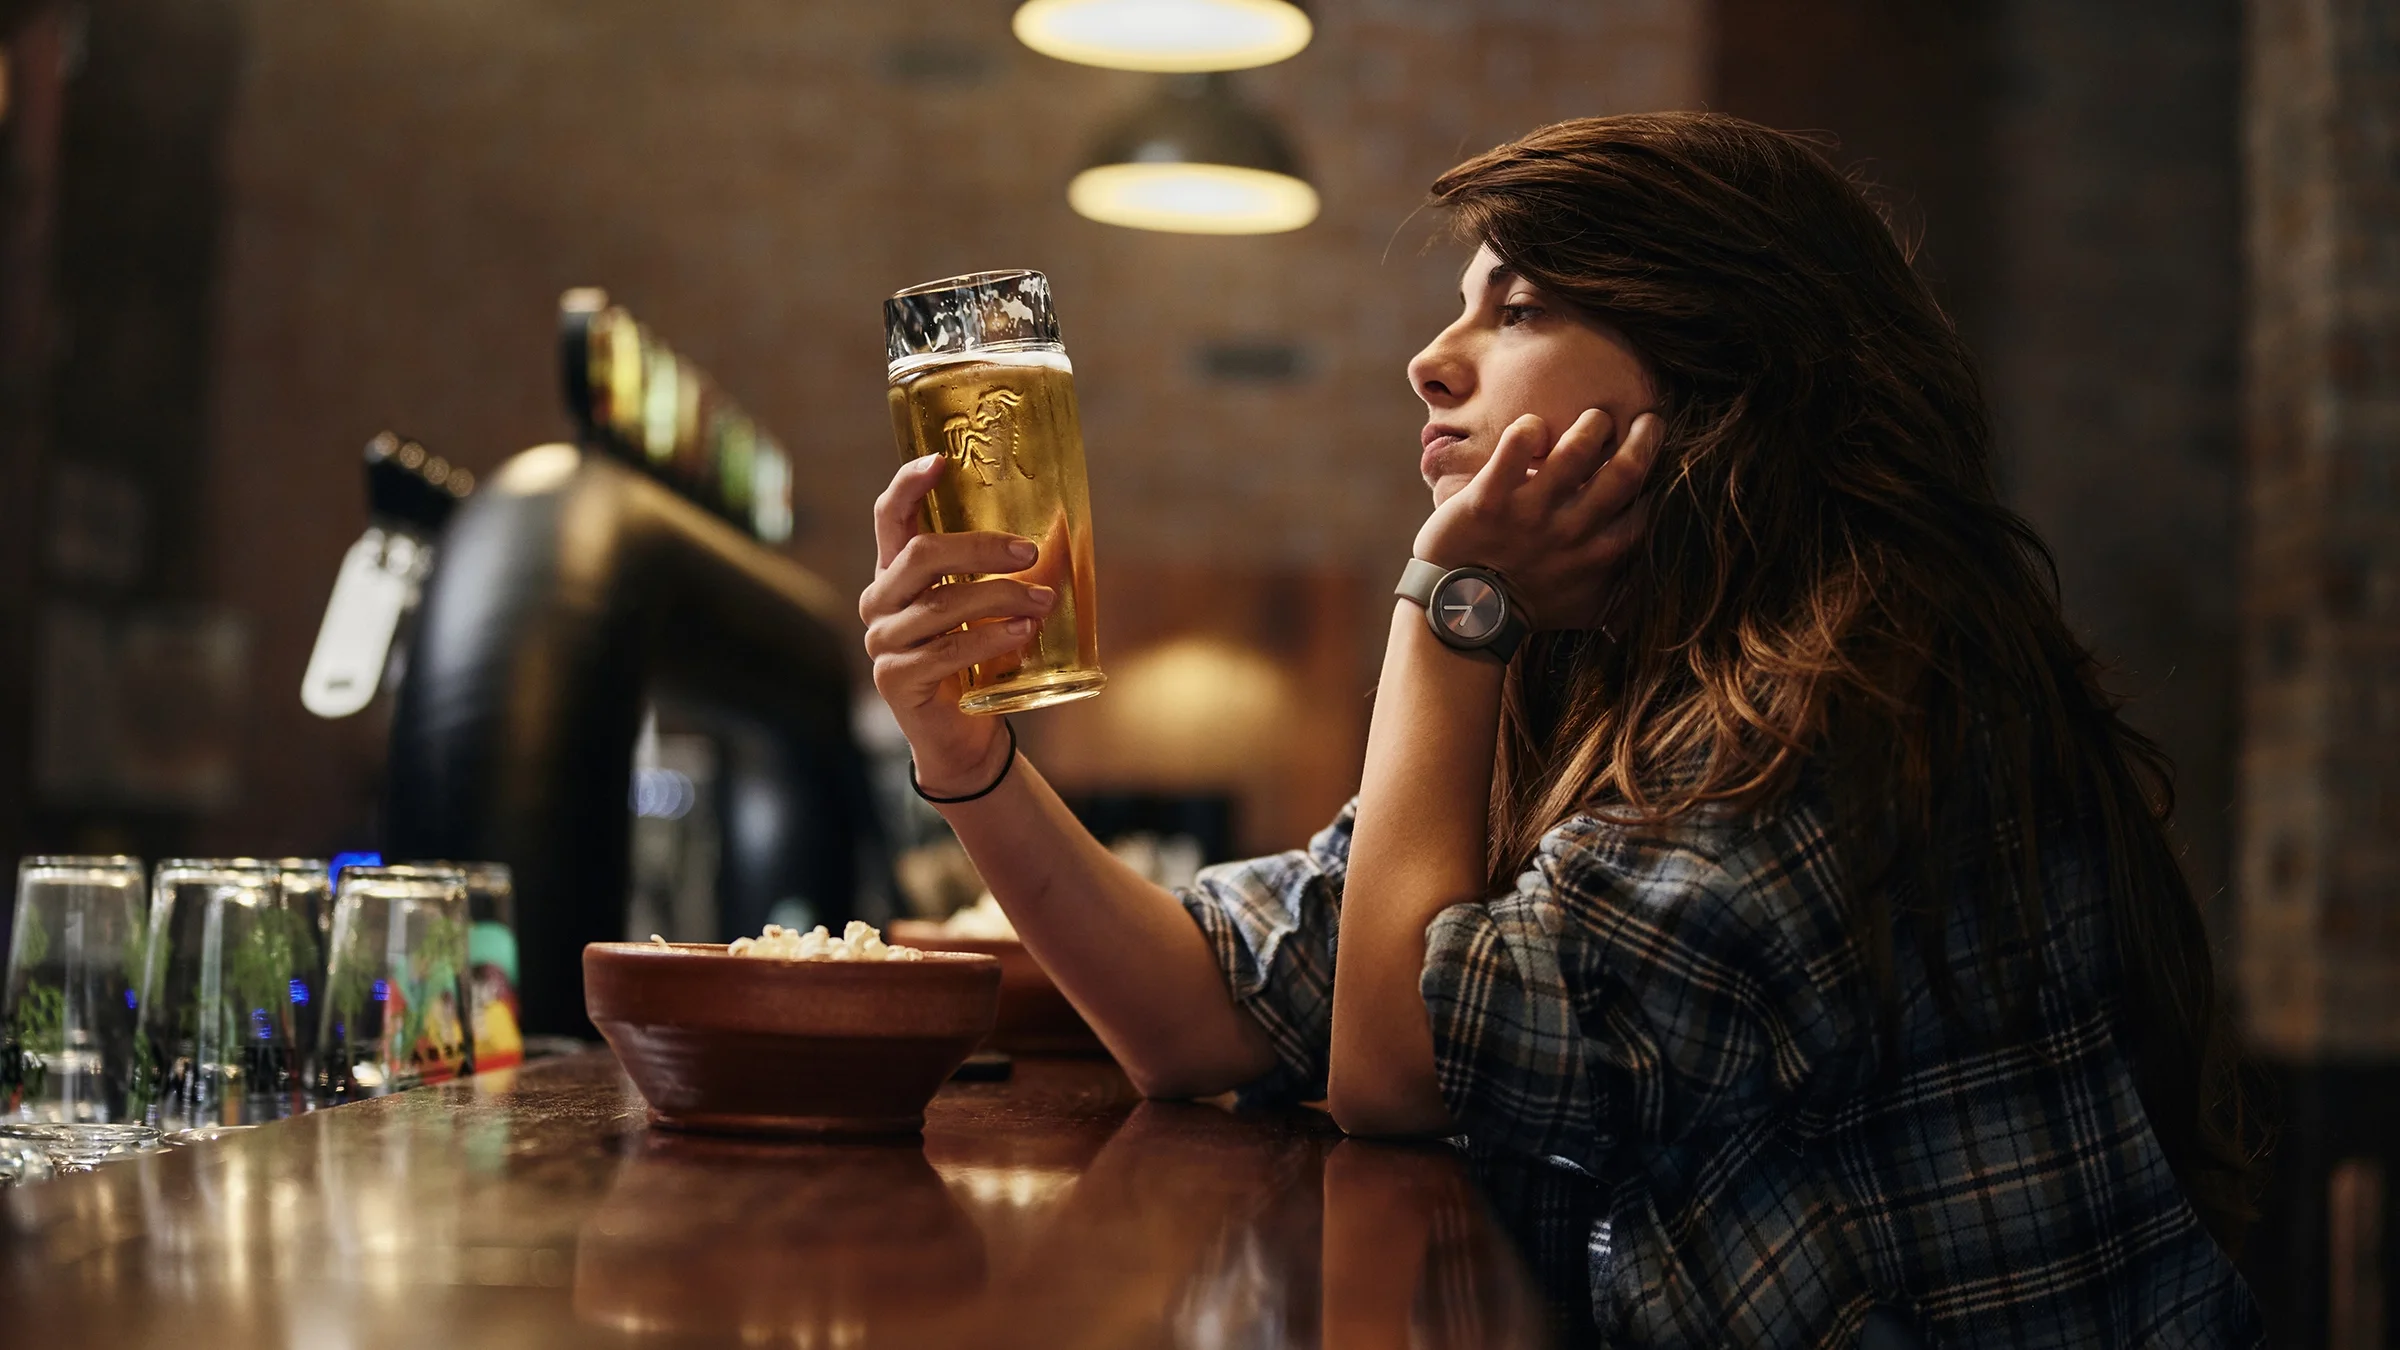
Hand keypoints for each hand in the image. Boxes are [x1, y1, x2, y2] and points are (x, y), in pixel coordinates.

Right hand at [859, 456, 1058, 794]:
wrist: (963, 734)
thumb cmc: (977, 660)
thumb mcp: (984, 608)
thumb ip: (997, 572)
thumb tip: (1058, 530)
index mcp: (895, 573)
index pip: (890, 517)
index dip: (909, 484)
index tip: (941, 460)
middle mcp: (880, 601)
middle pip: (922, 555)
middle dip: (982, 548)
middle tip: (1030, 553)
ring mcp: (882, 641)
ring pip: (943, 605)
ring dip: (1001, 598)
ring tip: (1042, 602)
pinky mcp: (896, 679)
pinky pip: (947, 650)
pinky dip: (990, 639)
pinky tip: (1022, 634)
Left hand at [1410, 408, 1658, 629]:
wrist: (1464, 612)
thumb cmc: (1530, 607)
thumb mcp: (1589, 609)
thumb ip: (1625, 596)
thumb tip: (1657, 587)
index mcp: (1601, 554)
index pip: (1651, 508)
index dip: (1665, 476)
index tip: (1664, 459)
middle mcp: (1572, 531)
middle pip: (1626, 470)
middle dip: (1646, 436)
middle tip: (1647, 418)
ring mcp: (1530, 513)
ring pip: (1577, 449)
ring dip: (1593, 424)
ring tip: (1595, 419)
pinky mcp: (1490, 498)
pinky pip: (1516, 446)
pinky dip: (1529, 428)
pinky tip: (1533, 431)